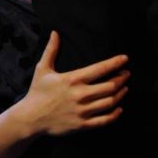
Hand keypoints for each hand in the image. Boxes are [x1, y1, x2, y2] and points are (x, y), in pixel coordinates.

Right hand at [15, 31, 129, 136]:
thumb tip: (55, 32)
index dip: (115, 63)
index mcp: (73, 79)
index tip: (125, 59)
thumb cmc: (37, 92)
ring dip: (120, 94)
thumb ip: (51, 50)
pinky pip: (104, 120)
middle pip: (110, 86)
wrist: (30, 118)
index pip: (100, 69)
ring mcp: (83, 111)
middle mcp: (81, 95)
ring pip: (109, 102)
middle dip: (122, 79)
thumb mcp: (43, 69)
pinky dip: (115, 114)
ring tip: (125, 88)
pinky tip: (119, 109)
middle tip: (127, 74)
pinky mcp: (82, 125)